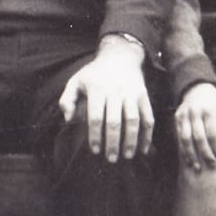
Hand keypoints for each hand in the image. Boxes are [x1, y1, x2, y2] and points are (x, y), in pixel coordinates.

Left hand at [58, 39, 152, 161]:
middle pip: (114, 121)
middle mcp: (115, 91)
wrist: (120, 56)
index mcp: (97, 88)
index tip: (95, 151)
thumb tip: (68, 119)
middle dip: (113, 142)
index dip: (95, 135)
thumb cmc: (94, 74)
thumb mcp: (76, 81)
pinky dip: (147, 134)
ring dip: (131, 140)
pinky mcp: (143, 95)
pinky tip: (144, 149)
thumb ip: (67, 99)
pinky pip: (148, 116)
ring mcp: (131, 93)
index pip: (95, 116)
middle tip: (111, 159)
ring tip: (127, 156)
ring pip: (133, 120)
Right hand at [174, 82, 215, 171]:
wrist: (199, 90)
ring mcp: (184, 114)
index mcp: (209, 110)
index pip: (213, 134)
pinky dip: (183, 150)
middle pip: (199, 138)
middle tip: (212, 165)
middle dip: (206, 154)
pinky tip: (188, 160)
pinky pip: (179, 136)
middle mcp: (195, 111)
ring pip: (186, 138)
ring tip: (198, 168)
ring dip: (192, 155)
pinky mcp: (177, 117)